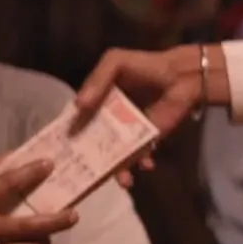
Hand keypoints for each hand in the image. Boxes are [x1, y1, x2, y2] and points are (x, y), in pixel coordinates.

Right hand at [74, 46, 202, 186]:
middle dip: (90, 161)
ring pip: (115, 155)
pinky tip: (146, 164)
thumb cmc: (145, 66)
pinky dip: (141, 163)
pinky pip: (138, 157)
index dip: (70, 134)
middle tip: (86, 177)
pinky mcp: (145, 140)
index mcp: (95, 101)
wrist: (180, 77)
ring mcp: (126, 132)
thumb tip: (78, 105)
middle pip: (94, 144)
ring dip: (118, 171)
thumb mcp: (115, 62)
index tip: (61, 151)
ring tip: (124, 181)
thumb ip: (97, 80)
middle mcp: (107, 120)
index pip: (78, 120)